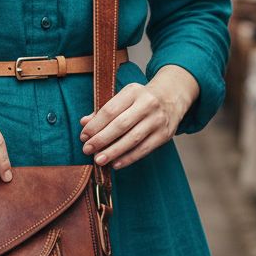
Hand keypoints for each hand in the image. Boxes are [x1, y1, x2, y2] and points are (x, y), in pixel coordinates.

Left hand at [78, 66, 198, 170]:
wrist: (172, 97)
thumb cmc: (140, 99)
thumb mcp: (124, 97)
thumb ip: (104, 110)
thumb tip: (84, 123)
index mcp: (133, 92)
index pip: (110, 110)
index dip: (95, 125)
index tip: (83, 136)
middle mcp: (147, 104)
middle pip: (120, 125)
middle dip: (101, 139)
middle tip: (87, 150)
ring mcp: (157, 120)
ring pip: (132, 139)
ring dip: (113, 152)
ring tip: (99, 160)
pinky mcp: (164, 134)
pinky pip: (144, 149)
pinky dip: (128, 158)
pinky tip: (116, 163)